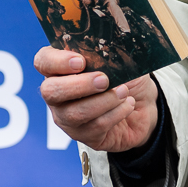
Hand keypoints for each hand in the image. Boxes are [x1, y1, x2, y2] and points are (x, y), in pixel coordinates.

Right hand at [35, 47, 157, 152]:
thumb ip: (107, 53)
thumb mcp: (120, 59)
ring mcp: (67, 117)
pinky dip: (116, 113)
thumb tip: (105, 51)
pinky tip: (127, 104)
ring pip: (74, 113)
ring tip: (124, 92)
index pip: (43, 61)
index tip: (81, 61)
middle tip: (104, 80)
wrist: (144, 108)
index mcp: (62, 68)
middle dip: (79, 85)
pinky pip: (95, 127)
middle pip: (50, 91)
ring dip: (103, 101)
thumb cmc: (127, 78)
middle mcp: (58, 94)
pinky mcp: (83, 136)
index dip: (57, 61)